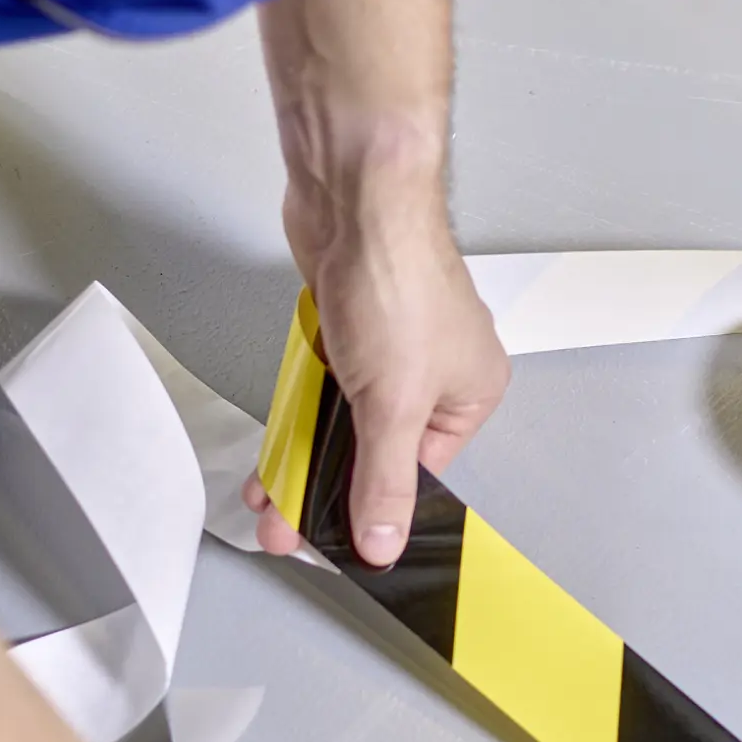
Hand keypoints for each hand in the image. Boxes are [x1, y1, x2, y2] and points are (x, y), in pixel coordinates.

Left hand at [248, 169, 508, 567]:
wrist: (356, 200)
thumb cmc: (400, 279)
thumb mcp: (394, 405)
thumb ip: (384, 481)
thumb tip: (384, 542)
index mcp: (471, 392)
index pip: (421, 471)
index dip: (373, 507)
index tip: (328, 538)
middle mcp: (437, 370)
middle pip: (378, 448)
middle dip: (328, 489)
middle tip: (286, 523)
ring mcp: (390, 345)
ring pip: (344, 419)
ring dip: (306, 455)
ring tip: (270, 494)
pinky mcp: (348, 324)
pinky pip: (323, 386)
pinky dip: (299, 413)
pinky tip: (276, 442)